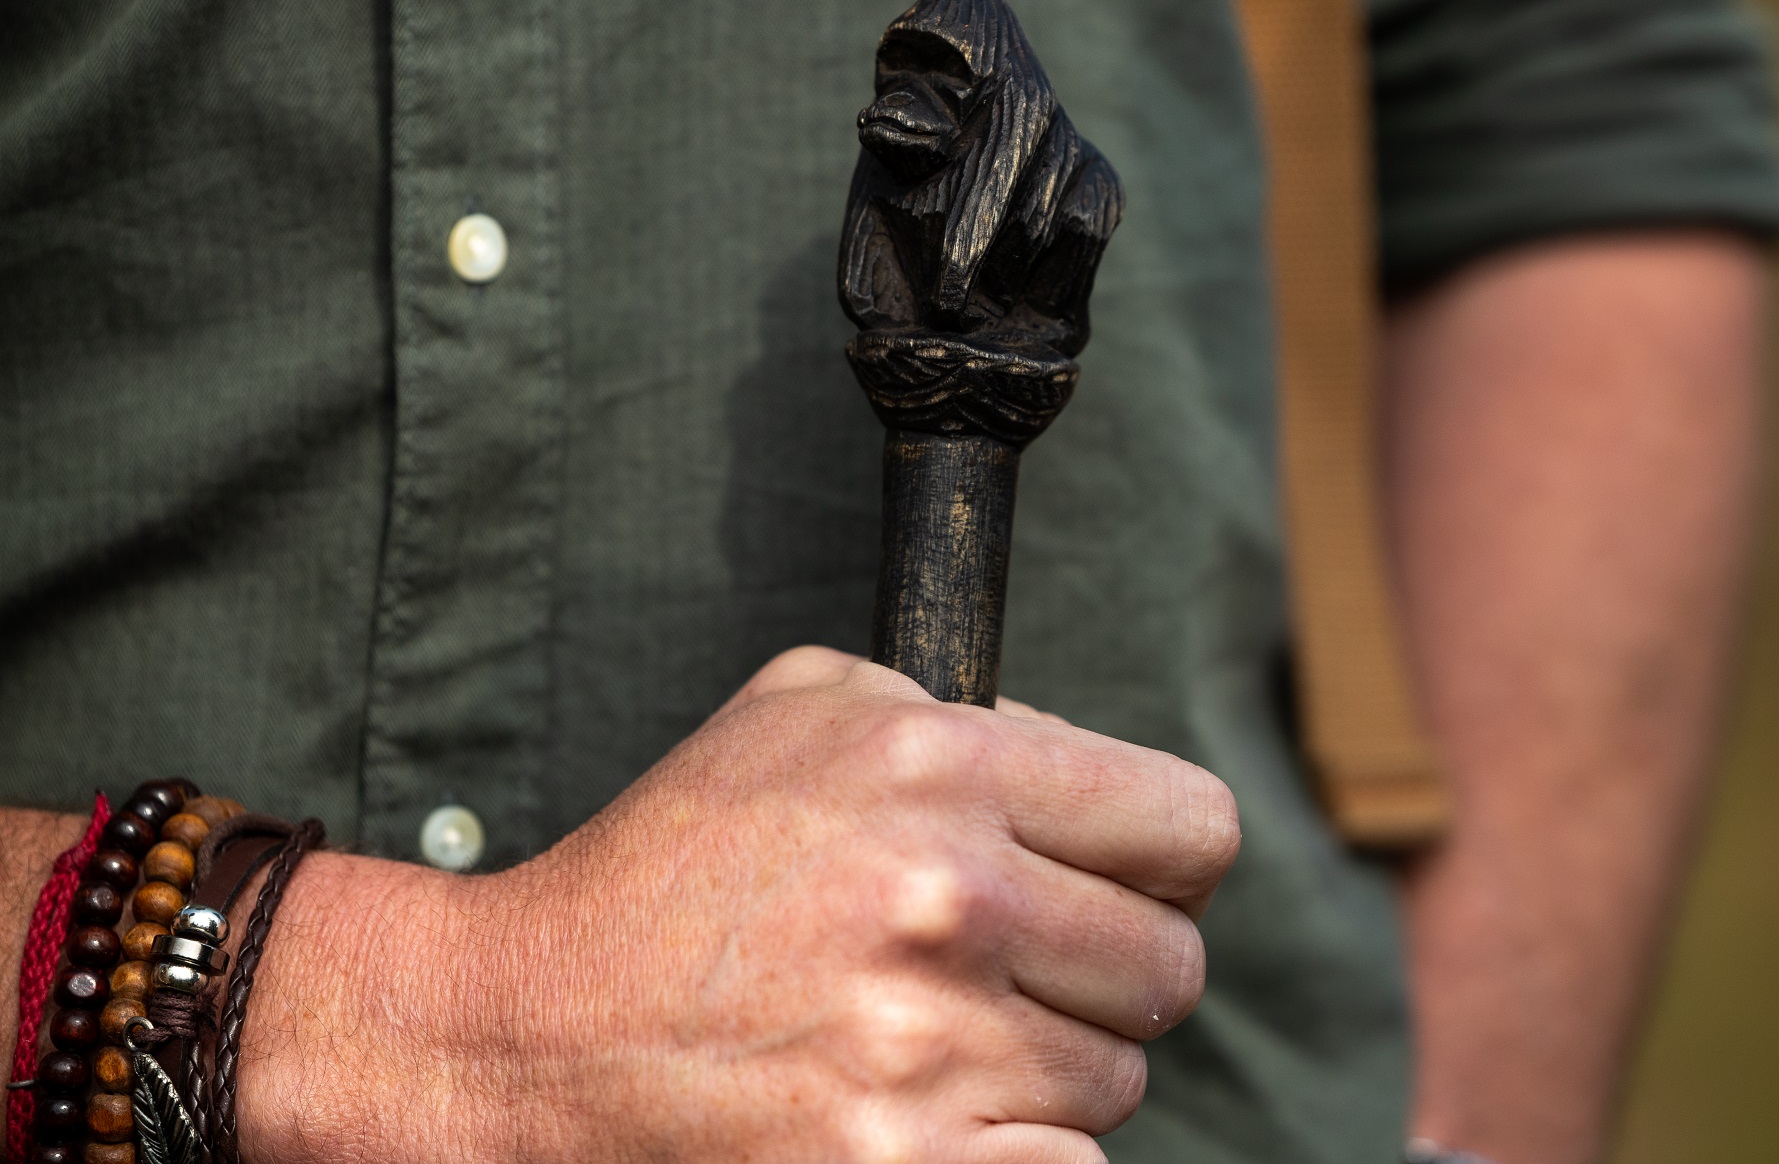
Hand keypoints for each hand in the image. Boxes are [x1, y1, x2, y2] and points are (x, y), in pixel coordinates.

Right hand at [237, 647, 1239, 1162]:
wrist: (531, 1031)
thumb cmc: (677, 864)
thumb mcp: (804, 712)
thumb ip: (968, 717)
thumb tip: (1094, 780)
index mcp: (937, 765)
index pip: (1194, 828)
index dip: (1165, 862)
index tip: (1124, 882)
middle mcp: (945, 898)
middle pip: (1171, 967)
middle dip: (1106, 972)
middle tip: (1011, 972)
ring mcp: (924, 1048)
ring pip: (1115, 1079)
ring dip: (1044, 1068)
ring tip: (928, 1038)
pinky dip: (1010, 1149)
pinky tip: (922, 1111)